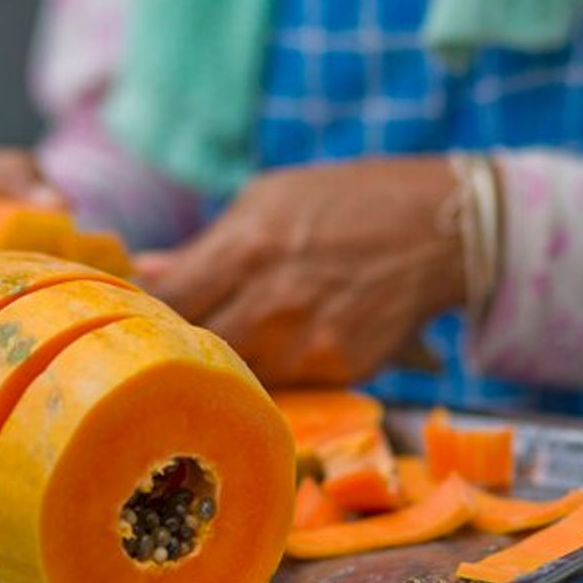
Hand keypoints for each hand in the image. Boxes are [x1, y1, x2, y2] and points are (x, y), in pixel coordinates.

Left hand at [136, 158, 468, 386]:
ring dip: (220, 364)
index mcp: (245, 249)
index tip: (141, 315)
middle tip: (172, 338)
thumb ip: (207, 246)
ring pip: (233, 374)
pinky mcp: (336, 370)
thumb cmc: (347, 201)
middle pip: (191, 349)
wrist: (441, 228)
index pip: (167, 302)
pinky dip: (271, 370)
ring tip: (228, 342)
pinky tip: (280, 347)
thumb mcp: (269, 200)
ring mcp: (305, 343)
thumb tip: (147, 272)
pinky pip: (281, 382)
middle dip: (177, 344)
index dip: (147, 313)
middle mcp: (270, 303)